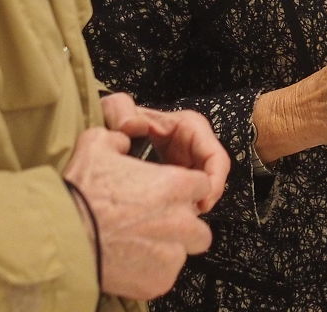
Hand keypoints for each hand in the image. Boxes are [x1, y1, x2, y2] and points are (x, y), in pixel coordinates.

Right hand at [62, 126, 215, 300]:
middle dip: (183, 223)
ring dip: (170, 246)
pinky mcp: (159, 280)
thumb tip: (123, 139)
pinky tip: (131, 259)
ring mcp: (171, 253)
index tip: (173, 194)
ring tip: (142, 242)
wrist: (62, 237)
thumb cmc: (80, 193)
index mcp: (174, 185)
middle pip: (199, 223)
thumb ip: (120, 138)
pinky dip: (153, 269)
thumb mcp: (98, 143)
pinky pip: (166, 275)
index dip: (186, 188)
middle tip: (157, 221)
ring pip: (184, 251)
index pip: (203, 184)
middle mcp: (180, 220)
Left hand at [99, 92, 228, 211]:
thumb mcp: (117, 110)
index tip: (202, 202)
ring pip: (201, 188)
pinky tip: (165, 213)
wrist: (109, 132)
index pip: (217, 158)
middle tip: (186, 216)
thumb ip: (120, 111)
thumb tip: (132, 126)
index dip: (214, 182)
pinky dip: (180, 205)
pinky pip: (187, 193)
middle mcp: (194, 143)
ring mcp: (187, 160)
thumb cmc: (119, 119)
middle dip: (204, 198)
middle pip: (213, 176)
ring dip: (192, 203)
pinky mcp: (178, 175)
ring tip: (173, 216)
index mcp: (190, 126)